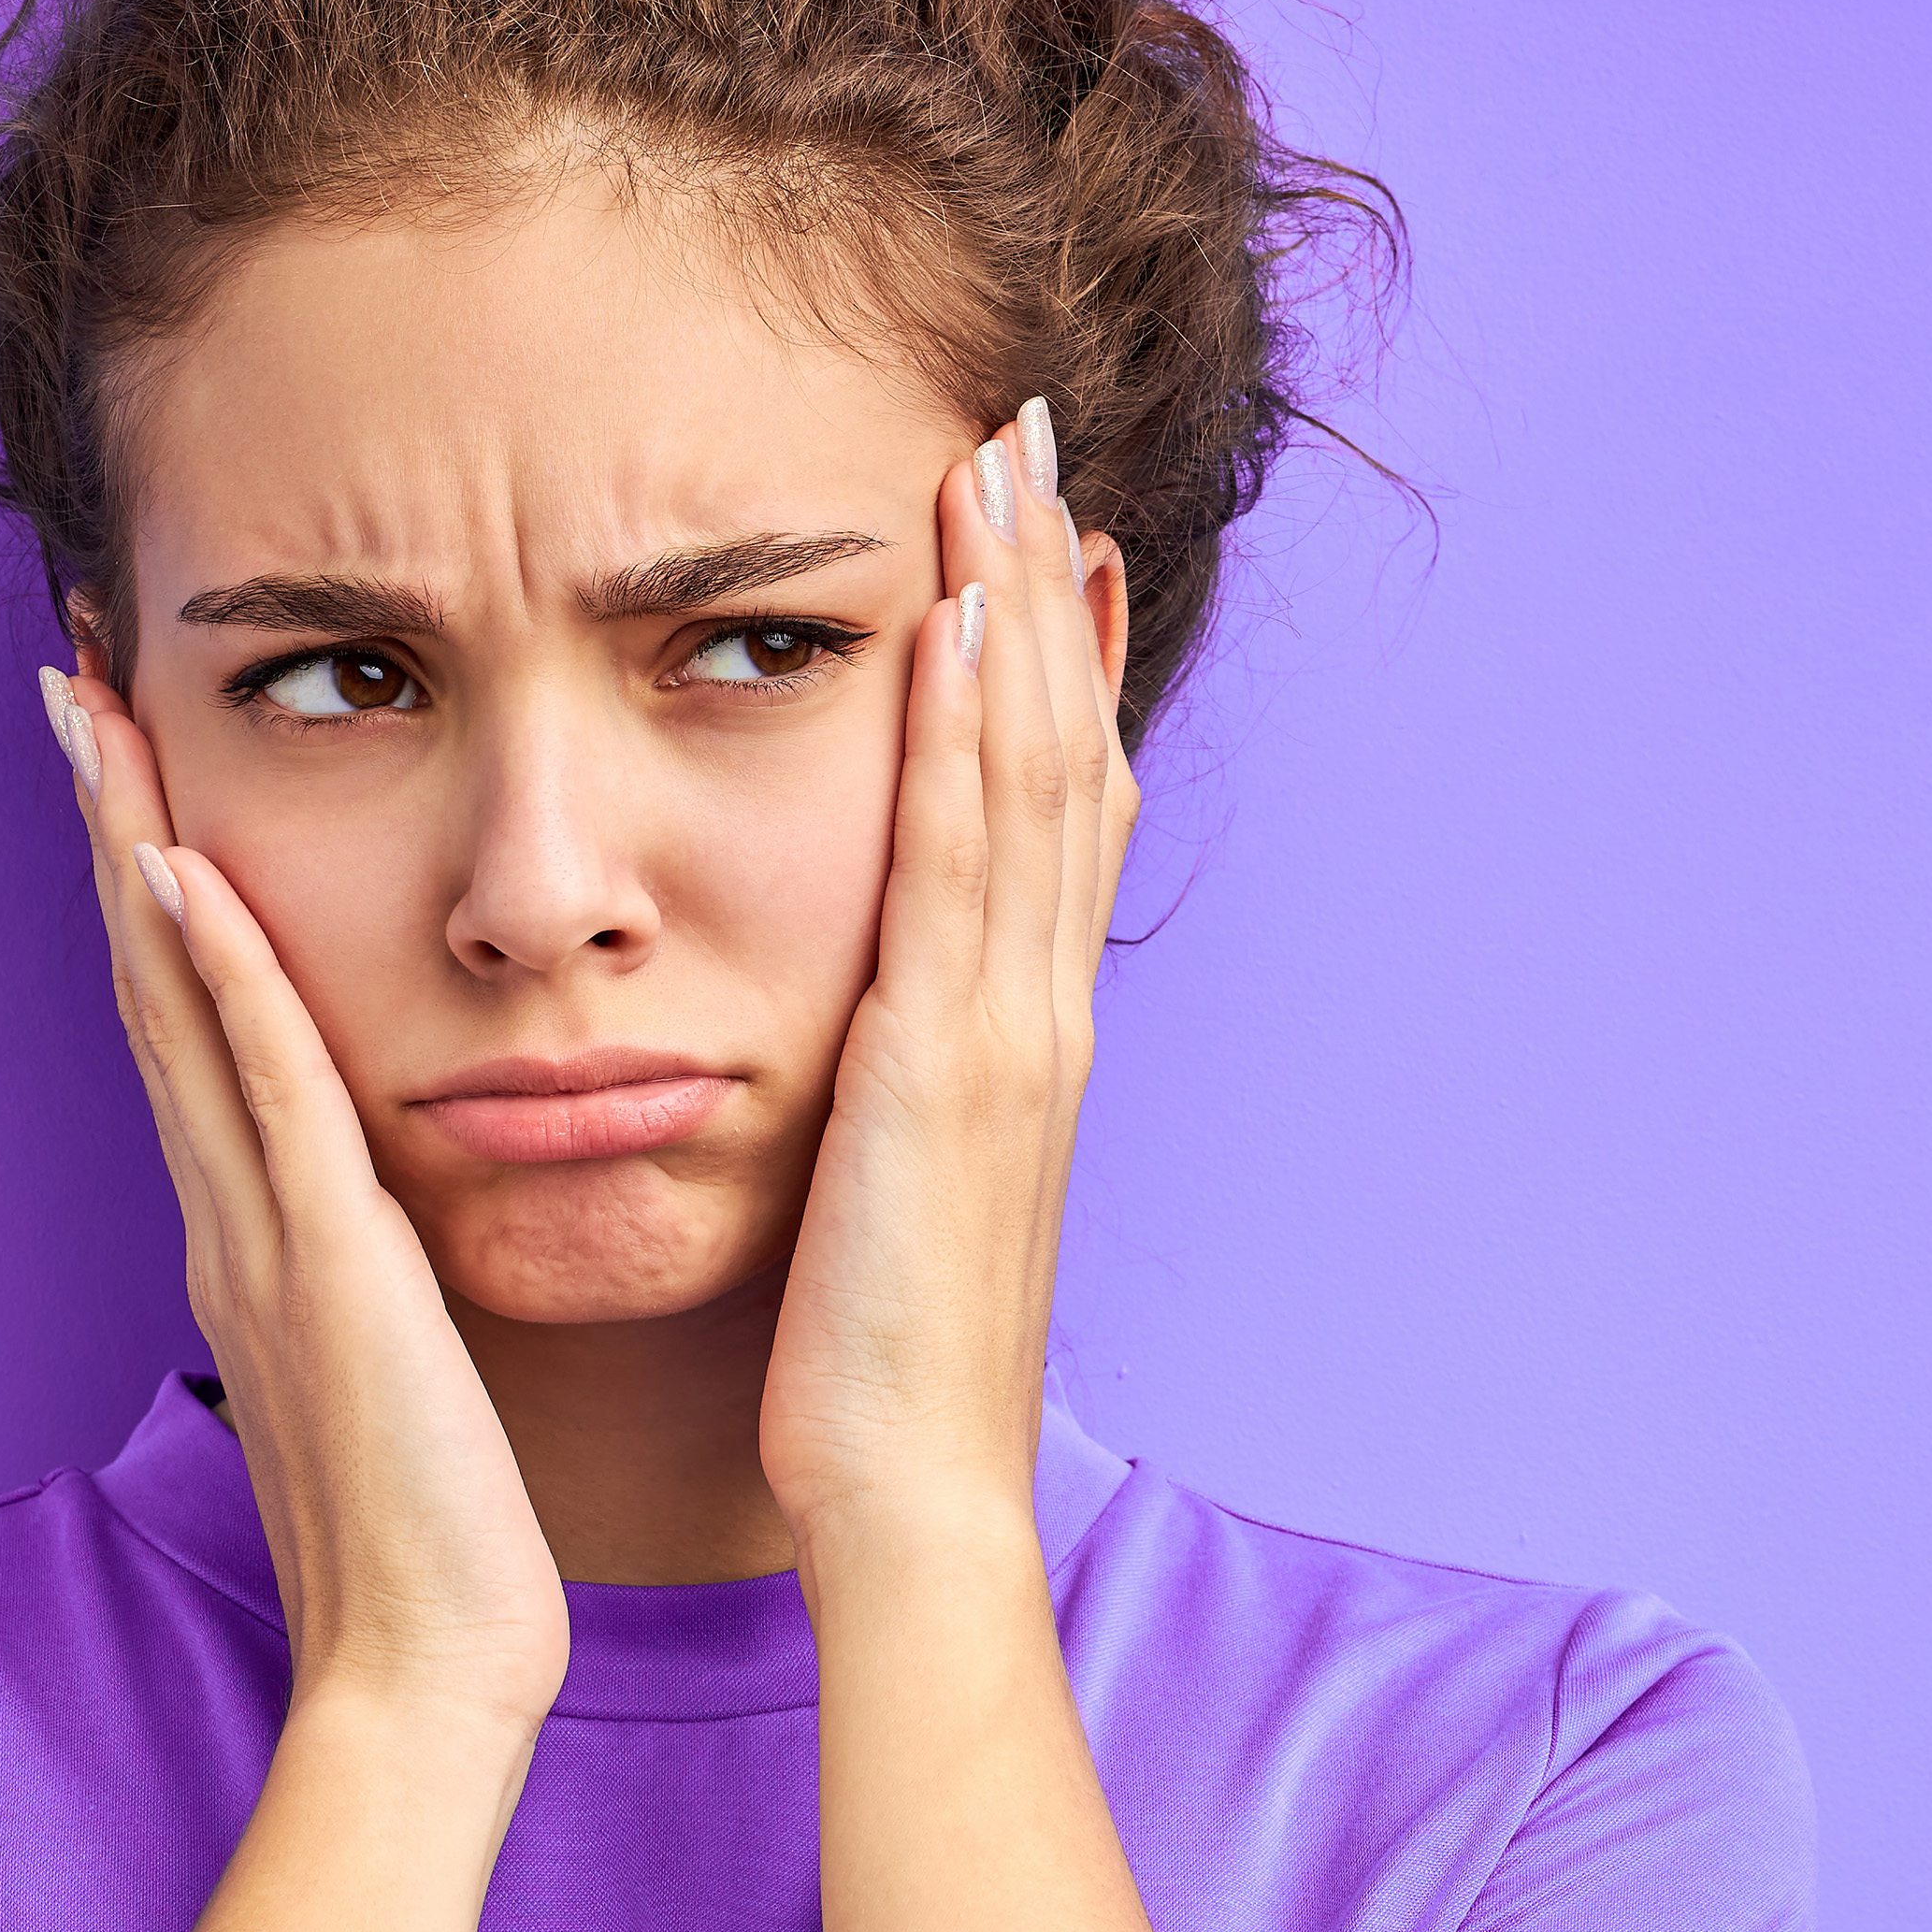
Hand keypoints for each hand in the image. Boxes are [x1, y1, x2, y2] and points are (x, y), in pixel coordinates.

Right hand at [48, 657, 572, 1738]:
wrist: (429, 1670)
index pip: (197, 1022)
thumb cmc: (441, 1534)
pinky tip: (182, 869)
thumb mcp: (405, 1362)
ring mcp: (264, 1236)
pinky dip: (215, 979)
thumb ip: (377, 1277)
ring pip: (181, 1007)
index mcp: (265, 1235)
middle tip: (74, 671)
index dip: (158, 877)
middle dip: (112, 818)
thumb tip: (390, 1211)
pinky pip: (262, 1094)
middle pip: (154, 980)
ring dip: (137, 848)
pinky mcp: (322, 1266)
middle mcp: (237, 1216)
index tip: (136, 748)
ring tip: (98, 708)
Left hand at [759, 397, 1135, 1558]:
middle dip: (1043, 586)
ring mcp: (1008, 1027)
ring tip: (997, 464)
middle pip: (1056, 752)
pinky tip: (963, 616)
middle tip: (1028, 433)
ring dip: (1015, 607)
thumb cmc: (874, 1371)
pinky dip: (973, 728)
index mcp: (1017, 1040)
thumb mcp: (896, 1193)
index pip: (1048, 810)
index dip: (1051, 664)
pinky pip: (964, 856)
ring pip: (1025, 770)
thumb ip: (900, 1095)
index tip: (1040, 535)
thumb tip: (880, 1027)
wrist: (906, 1499)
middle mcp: (1035, 1009)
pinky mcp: (951, 1058)